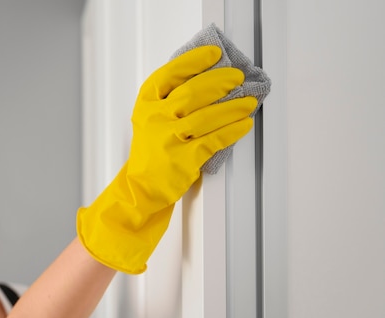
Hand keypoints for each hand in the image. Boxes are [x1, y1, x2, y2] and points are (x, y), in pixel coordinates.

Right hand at [77, 45, 256, 273]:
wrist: (141, 188)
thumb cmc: (151, 151)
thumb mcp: (151, 119)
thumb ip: (170, 100)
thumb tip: (209, 80)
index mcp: (146, 104)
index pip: (169, 74)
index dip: (193, 61)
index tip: (213, 54)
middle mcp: (155, 119)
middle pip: (192, 93)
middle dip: (219, 82)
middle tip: (237, 77)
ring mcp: (168, 139)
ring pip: (207, 116)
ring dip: (233, 106)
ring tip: (249, 101)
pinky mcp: (184, 159)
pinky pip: (214, 140)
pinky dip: (232, 130)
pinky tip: (244, 124)